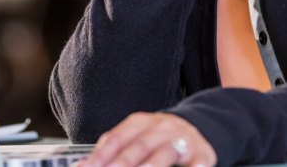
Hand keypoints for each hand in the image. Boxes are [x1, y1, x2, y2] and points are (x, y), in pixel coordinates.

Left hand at [81, 112, 216, 166]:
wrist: (196, 129)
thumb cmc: (158, 138)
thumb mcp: (136, 136)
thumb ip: (114, 150)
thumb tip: (84, 165)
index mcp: (140, 123)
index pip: (117, 139)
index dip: (100, 156)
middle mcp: (161, 128)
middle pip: (139, 146)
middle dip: (123, 163)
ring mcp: (182, 140)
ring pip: (165, 153)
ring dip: (152, 166)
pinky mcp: (201, 154)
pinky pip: (196, 163)